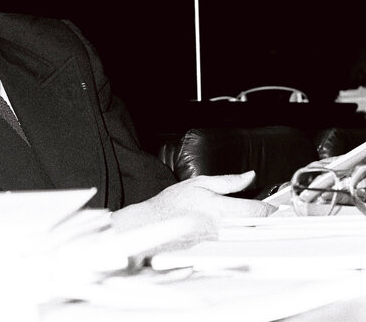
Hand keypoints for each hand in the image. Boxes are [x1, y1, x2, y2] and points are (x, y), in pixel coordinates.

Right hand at [109, 171, 276, 238]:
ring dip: (250, 228)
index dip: (270, 208)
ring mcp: (218, 241)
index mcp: (220, 209)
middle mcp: (222, 228)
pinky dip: (236, 236)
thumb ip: (228, 181)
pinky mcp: (213, 250)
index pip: (258, 211)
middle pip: (256, 226)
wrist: (154, 224)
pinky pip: (233, 243)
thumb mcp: (199, 183)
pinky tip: (228, 230)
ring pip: (246, 236)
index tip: (273, 206)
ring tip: (246, 220)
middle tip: (263, 213)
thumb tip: (249, 176)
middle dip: (262, 220)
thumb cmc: (172, 203)